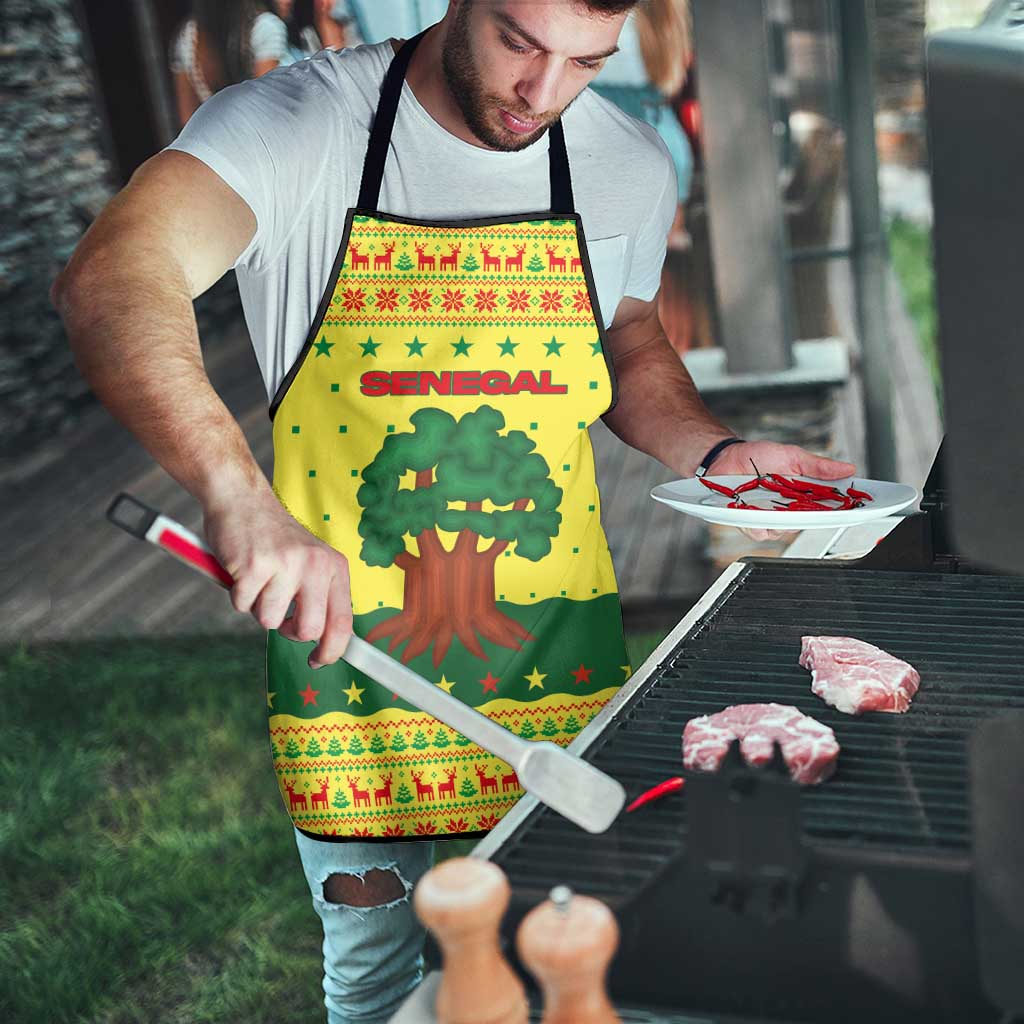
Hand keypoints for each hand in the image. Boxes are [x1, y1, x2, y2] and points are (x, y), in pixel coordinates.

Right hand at [203, 485, 352, 668]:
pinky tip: (242, 571)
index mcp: (334, 566)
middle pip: (309, 630)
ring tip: (259, 580)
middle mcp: (315, 565)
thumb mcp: (310, 561)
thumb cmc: (274, 538)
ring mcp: (285, 565)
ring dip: (258, 607)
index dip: (332, 650)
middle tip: (280, 616)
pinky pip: (242, 606)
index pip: (343, 621)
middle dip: (290, 632)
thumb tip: (325, 642)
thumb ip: (319, 595)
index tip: (319, 661)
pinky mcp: (254, 566)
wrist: (242, 499)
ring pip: (270, 621)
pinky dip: (238, 595)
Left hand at [709, 440, 856, 542]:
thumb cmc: (758, 457)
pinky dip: (758, 523)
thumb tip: (848, 468)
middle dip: (813, 517)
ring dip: (781, 519)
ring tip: (775, 503)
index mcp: (803, 495)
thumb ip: (818, 466)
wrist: (726, 457)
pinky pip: (759, 532)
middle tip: (813, 506)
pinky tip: (755, 512)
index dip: (844, 510)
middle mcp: (789, 510)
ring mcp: (770, 518)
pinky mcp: (750, 523)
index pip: (828, 507)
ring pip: (784, 531)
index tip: (857, 508)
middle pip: (808, 523)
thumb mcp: (792, 456)